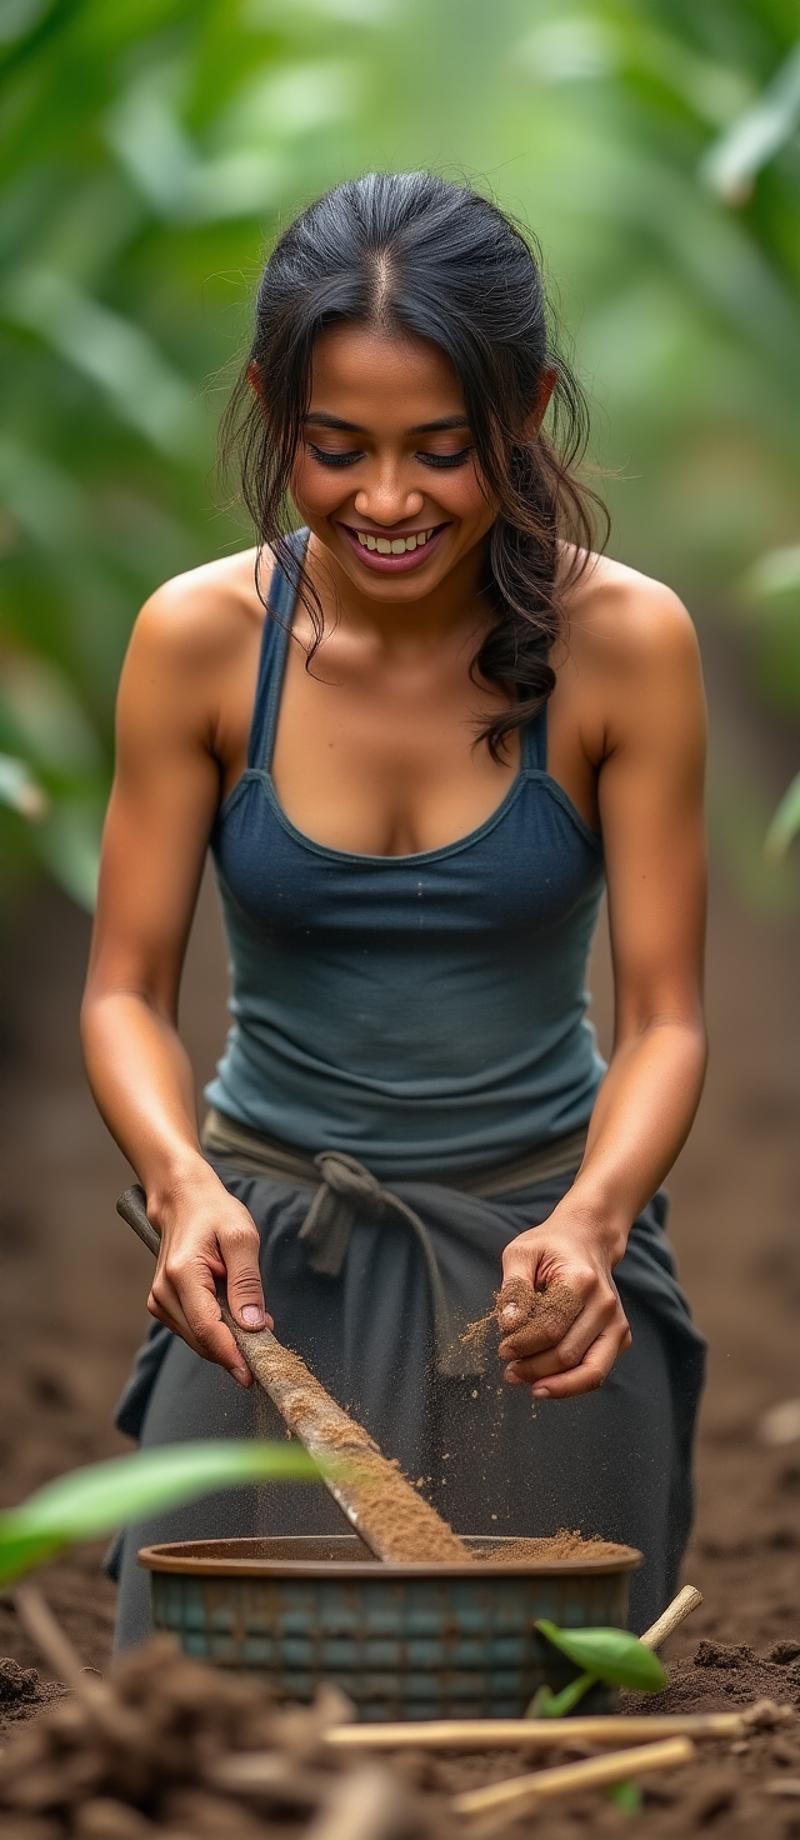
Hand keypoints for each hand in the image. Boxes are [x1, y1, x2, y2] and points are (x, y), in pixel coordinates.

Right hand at [146, 1167, 273, 1387]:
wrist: (183, 1200)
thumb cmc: (214, 1213)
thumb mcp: (242, 1238)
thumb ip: (247, 1283)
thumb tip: (253, 1325)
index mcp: (182, 1274)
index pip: (207, 1328)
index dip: (231, 1356)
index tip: (254, 1374)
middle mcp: (164, 1292)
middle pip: (202, 1340)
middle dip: (236, 1349)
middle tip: (268, 1340)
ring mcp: (159, 1300)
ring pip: (197, 1340)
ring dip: (228, 1342)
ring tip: (255, 1321)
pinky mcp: (162, 1305)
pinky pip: (193, 1331)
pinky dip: (216, 1332)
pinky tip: (234, 1318)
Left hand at [497, 1201, 630, 1399]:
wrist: (588, 1239)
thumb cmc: (550, 1247)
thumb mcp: (521, 1253)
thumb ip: (513, 1289)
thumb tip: (509, 1327)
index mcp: (581, 1280)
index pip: (550, 1328)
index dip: (522, 1345)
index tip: (503, 1349)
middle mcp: (605, 1304)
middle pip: (567, 1354)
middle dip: (533, 1368)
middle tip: (509, 1369)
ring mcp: (617, 1322)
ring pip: (589, 1372)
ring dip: (555, 1385)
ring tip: (527, 1384)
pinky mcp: (620, 1336)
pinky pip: (597, 1372)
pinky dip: (572, 1384)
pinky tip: (547, 1382)